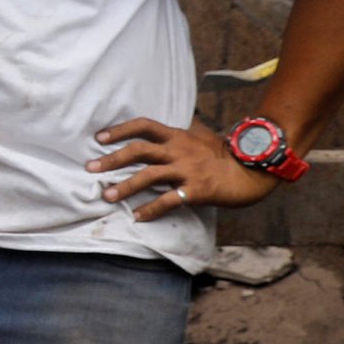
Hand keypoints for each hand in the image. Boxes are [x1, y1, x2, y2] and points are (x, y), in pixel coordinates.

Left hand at [90, 117, 276, 220]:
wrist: (253, 170)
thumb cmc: (225, 154)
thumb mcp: (200, 137)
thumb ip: (179, 134)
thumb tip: (158, 130)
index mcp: (178, 135)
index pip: (144, 126)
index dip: (120, 130)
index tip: (99, 138)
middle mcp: (180, 150)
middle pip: (139, 150)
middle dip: (112, 159)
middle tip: (90, 168)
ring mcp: (188, 170)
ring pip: (150, 175)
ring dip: (125, 186)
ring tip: (107, 196)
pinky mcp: (196, 190)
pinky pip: (169, 200)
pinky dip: (151, 209)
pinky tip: (137, 216)